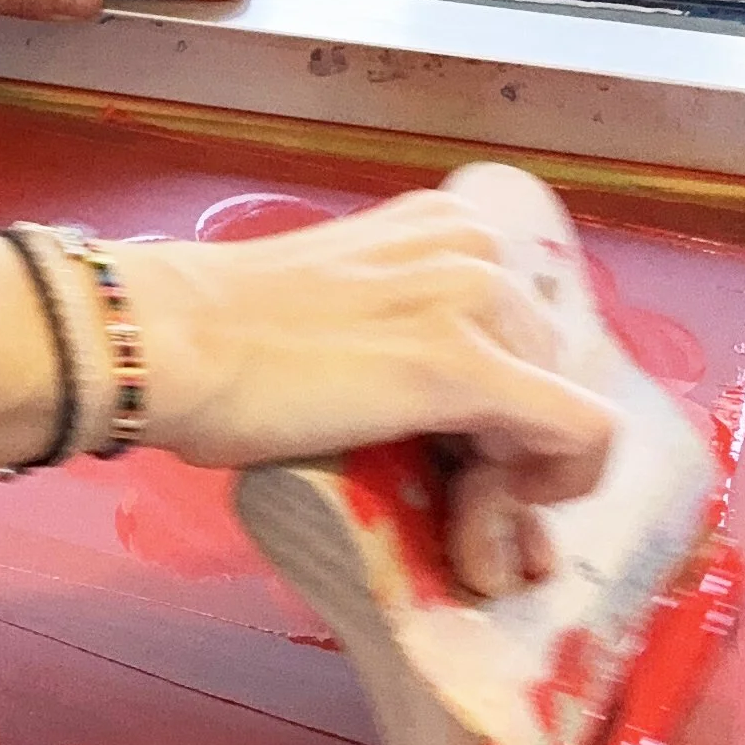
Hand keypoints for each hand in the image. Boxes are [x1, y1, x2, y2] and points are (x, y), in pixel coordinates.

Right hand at [108, 188, 618, 590]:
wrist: (168, 342)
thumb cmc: (216, 340)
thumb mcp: (340, 313)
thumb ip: (397, 337)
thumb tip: (439, 421)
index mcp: (445, 227)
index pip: (527, 325)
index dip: (507, 403)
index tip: (460, 457)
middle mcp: (476, 248)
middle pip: (551, 368)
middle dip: (512, 446)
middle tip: (447, 503)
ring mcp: (477, 303)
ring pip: (562, 408)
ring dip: (515, 477)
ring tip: (444, 516)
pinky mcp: (468, 369)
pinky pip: (577, 435)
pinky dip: (554, 488)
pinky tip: (493, 516)